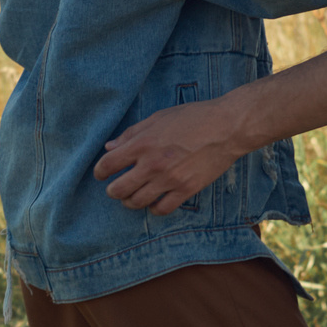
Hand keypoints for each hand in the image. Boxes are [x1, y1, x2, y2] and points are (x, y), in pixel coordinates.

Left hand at [93, 96, 249, 214]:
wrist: (226, 127)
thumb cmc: (193, 117)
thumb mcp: (158, 118)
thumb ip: (132, 134)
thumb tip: (110, 146)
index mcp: (143, 143)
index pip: (108, 164)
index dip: (99, 171)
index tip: (100, 174)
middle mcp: (152, 164)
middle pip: (119, 189)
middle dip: (113, 191)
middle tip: (115, 188)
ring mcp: (169, 179)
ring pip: (137, 202)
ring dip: (130, 201)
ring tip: (132, 197)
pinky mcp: (186, 190)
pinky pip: (162, 209)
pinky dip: (154, 208)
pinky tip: (154, 202)